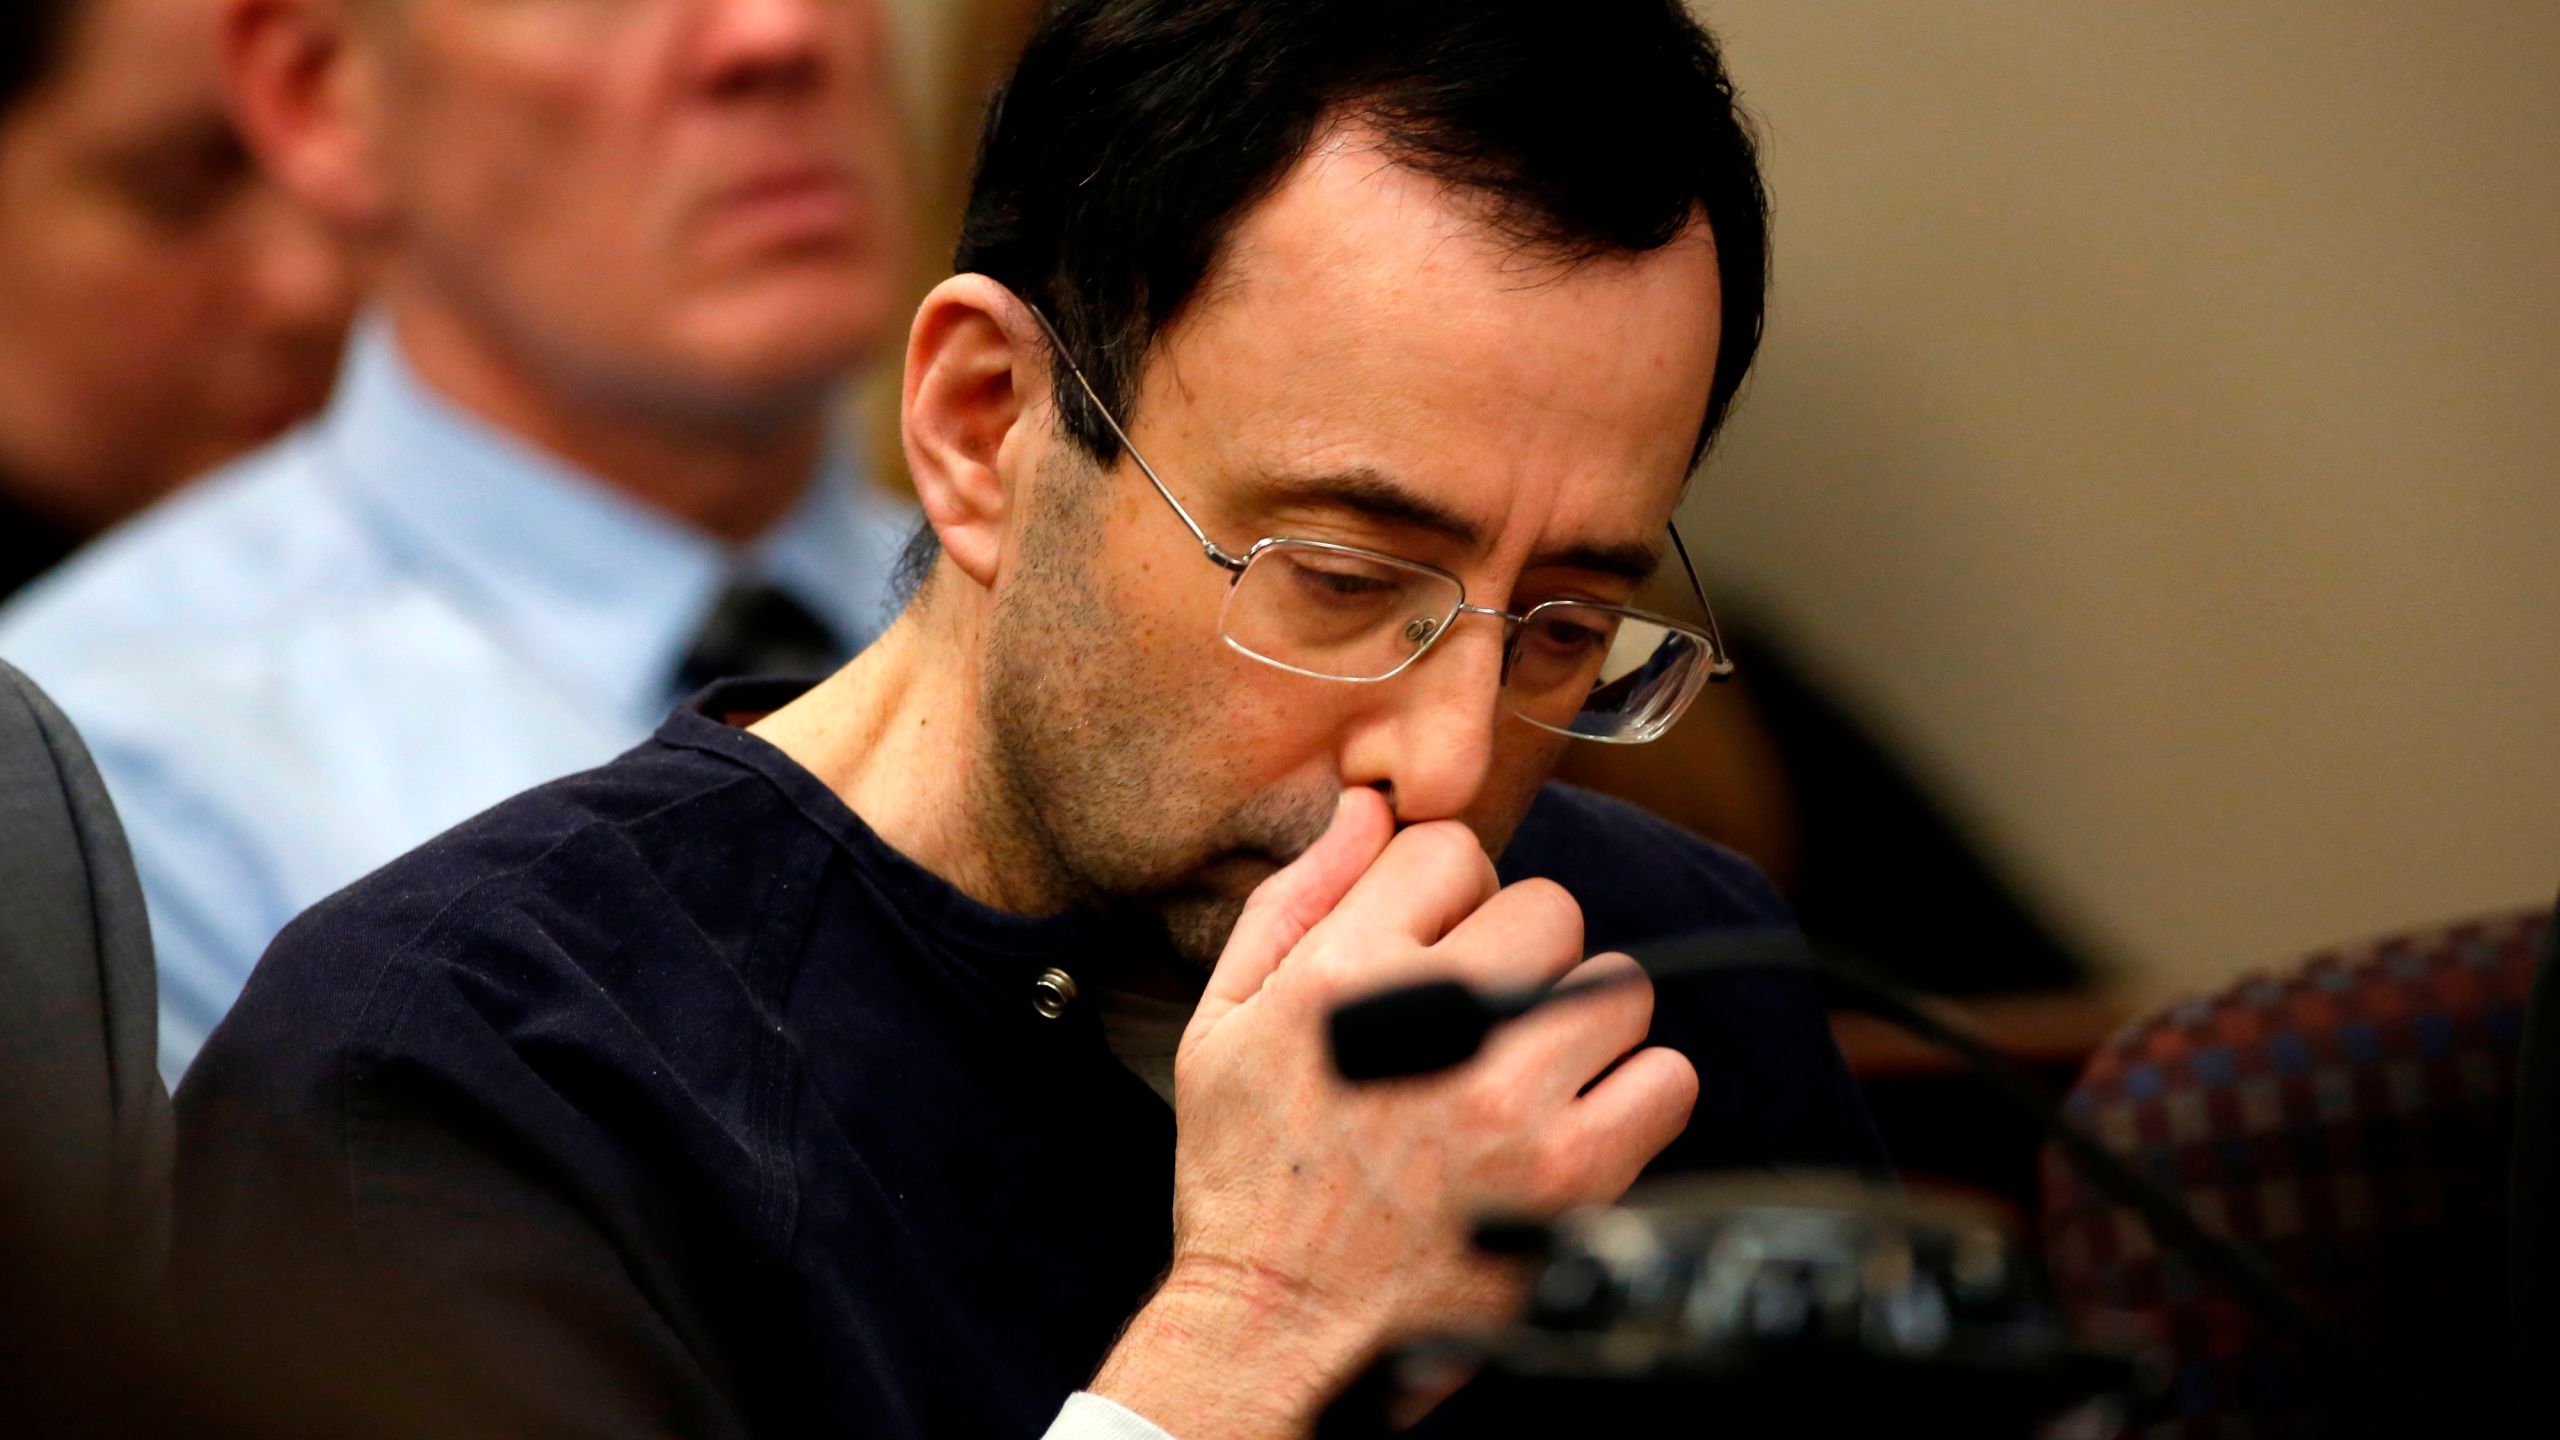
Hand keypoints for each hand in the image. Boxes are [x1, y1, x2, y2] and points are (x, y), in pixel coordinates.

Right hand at [1090, 787, 1698, 1435]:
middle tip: (1482, 1022)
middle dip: (1520, 954)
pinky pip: (1665, 1078)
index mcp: (1343, 971)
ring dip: (1583, 1023)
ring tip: (1530, 1075)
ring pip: (1619, 983)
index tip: (1432, 953)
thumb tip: (1369, 806)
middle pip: (1549, 908)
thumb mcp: (1221, 1022)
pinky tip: (1575, 1121)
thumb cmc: (1245, 1173)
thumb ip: (1296, 899)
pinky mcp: (1570, 1173)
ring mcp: (1511, 1097)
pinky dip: (1635, 1095)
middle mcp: (1435, 1019)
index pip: (1452, 849)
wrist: (1279, 1326)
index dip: (1447, 899)